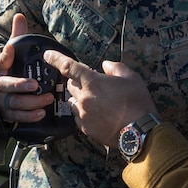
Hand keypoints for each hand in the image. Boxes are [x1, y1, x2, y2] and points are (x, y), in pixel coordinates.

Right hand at [0, 13, 53, 122]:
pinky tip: (41, 113)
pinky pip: (17, 117)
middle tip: (35, 84)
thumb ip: (17, 37)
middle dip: (20, 85)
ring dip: (31, 102)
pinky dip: (29, 116)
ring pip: (14, 102)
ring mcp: (2, 100)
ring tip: (47, 98)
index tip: (11, 49)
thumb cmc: (9, 69)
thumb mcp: (12, 53)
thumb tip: (20, 16)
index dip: (5, 55)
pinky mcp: (7, 114)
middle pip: (6, 86)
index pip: (0, 61)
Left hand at [42, 50, 156, 147]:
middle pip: (70, 85)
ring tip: (98, 101)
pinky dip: (84, 113)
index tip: (47, 55)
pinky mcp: (85, 128)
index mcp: (93, 82)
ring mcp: (83, 115)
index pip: (68, 67)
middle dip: (79, 82)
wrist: (139, 132)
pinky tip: (98, 114)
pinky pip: (78, 117)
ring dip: (80, 98)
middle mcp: (84, 98)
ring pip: (72, 101)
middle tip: (94, 84)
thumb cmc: (137, 103)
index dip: (55, 59)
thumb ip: (115, 68)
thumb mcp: (131, 77)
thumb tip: (105, 65)